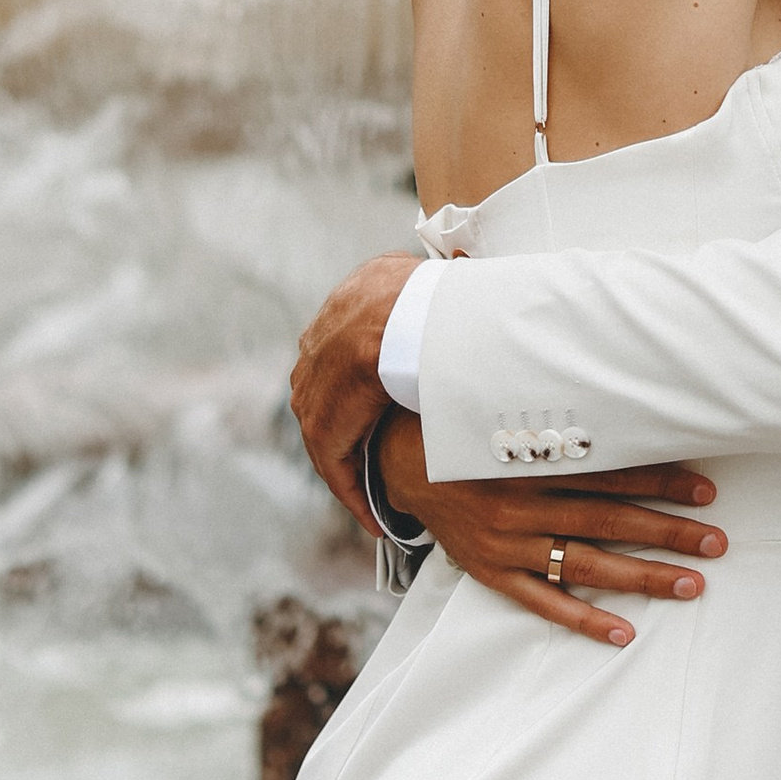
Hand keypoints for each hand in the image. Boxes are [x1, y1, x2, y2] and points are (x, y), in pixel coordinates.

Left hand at [289, 251, 421, 530]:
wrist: (410, 317)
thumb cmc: (435, 294)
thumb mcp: (428, 275)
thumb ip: (430, 282)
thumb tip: (464, 264)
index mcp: (349, 299)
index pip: (346, 347)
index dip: (365, 380)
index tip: (383, 404)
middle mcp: (322, 338)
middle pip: (329, 389)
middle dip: (349, 423)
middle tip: (376, 456)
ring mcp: (316, 381)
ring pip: (329, 429)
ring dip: (351, 462)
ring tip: (377, 494)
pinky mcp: (322, 422)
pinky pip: (333, 462)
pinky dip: (352, 490)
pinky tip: (373, 515)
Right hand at [376, 413, 727, 647]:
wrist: (402, 462)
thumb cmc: (474, 432)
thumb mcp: (512, 413)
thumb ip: (564, 416)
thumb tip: (628, 399)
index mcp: (532, 459)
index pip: (609, 472)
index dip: (660, 481)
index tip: (706, 489)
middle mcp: (521, 503)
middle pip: (608, 521)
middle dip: (667, 532)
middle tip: (716, 542)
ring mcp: (508, 543)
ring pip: (585, 564)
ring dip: (643, 576)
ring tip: (692, 584)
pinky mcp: (493, 573)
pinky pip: (544, 603)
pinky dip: (585, 619)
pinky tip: (625, 632)